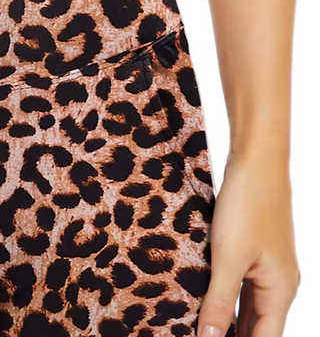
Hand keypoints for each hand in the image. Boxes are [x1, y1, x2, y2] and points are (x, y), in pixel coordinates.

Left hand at [198, 156, 299, 336]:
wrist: (256, 161)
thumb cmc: (248, 206)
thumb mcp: (228, 258)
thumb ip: (218, 300)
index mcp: (280, 292)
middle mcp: (278, 283)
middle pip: (257, 325)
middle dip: (233, 335)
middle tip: (201, 336)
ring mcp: (266, 266)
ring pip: (247, 305)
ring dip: (228, 319)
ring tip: (202, 329)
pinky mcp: (252, 248)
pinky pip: (240, 283)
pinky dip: (225, 296)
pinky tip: (206, 300)